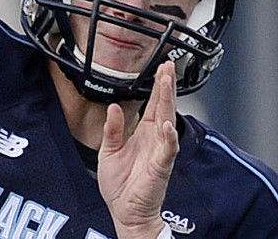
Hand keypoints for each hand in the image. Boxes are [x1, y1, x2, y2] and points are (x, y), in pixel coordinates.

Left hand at [98, 61, 178, 238]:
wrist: (124, 211)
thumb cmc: (120, 185)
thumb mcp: (108, 150)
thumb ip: (112, 129)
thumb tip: (114, 107)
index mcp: (143, 133)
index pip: (153, 104)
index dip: (158, 86)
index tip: (161, 68)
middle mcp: (154, 139)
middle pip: (163, 106)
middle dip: (166, 86)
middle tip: (169, 66)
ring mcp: (159, 151)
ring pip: (167, 121)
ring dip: (168, 102)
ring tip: (167, 83)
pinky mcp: (160, 166)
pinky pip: (167, 149)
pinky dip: (168, 136)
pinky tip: (166, 124)